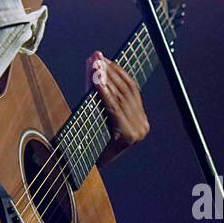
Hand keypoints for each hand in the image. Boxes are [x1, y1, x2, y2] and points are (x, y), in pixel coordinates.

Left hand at [87, 50, 148, 168]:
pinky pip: (114, 109)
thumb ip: (97, 90)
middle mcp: (142, 126)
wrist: (81, 166)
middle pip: (126, 90)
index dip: (118, 71)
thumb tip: (94, 61)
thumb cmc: (88, 138)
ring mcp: (137, 132)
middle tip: (96, 57)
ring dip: (106, 78)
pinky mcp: (127, 136)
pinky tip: (96, 81)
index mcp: (140, 120)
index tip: (104, 57)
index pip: (132, 89)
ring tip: (95, 64)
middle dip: (110, 71)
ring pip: (121, 97)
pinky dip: (104, 93)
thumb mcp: (96, 110)